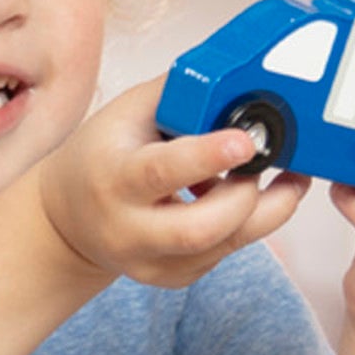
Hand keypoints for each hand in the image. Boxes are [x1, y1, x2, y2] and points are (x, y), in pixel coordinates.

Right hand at [33, 76, 310, 290]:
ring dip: (264, 212)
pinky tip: (242, 199)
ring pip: (221, 249)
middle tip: (275, 164)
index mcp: (114, 177)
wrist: (68, 218)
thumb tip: (238, 76)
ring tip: (286, 180)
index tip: (246, 140)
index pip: (161, 171)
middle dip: (248, 196)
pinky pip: (222, 256)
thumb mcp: (127, 113)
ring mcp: (149, 262)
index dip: (207, 157)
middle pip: (199, 230)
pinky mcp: (170, 278)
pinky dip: (243, 226)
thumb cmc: (102, 155)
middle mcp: (128, 229)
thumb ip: (179, 96)